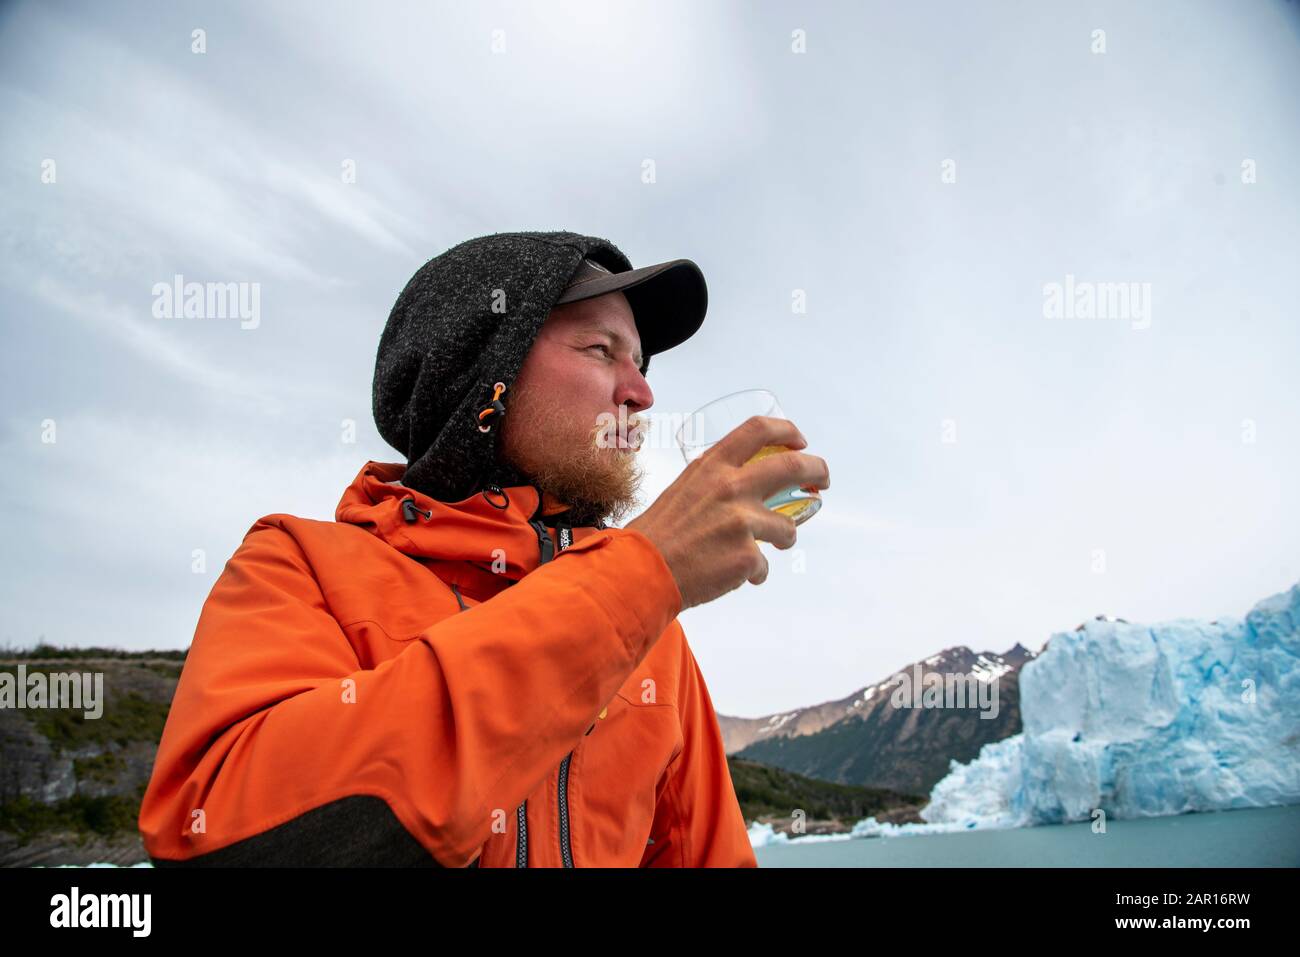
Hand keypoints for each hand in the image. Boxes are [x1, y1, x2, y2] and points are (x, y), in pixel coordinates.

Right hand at [626, 415, 829, 610]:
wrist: (641, 571)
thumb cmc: (658, 534)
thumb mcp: (685, 489)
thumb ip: (716, 483)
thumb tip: (748, 487)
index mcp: (713, 466)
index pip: (758, 430)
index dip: (786, 431)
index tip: (799, 441)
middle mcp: (731, 487)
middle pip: (793, 465)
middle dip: (817, 470)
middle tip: (821, 481)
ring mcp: (742, 521)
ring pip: (788, 527)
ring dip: (785, 537)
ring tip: (770, 547)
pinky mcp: (746, 555)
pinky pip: (765, 565)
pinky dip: (754, 573)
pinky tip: (734, 575)